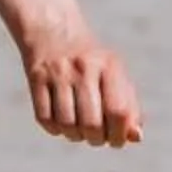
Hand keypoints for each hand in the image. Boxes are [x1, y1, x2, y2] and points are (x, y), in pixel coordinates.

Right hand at [20, 20, 141, 146]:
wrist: (53, 30)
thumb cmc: (92, 63)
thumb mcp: (115, 76)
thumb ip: (129, 106)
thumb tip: (136, 137)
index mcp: (109, 66)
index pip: (118, 111)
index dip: (119, 134)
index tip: (117, 140)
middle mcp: (84, 67)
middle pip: (92, 122)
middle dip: (96, 139)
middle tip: (96, 137)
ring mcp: (58, 73)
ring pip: (67, 123)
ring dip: (75, 136)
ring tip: (78, 132)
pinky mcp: (35, 77)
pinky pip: (44, 118)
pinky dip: (54, 130)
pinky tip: (61, 126)